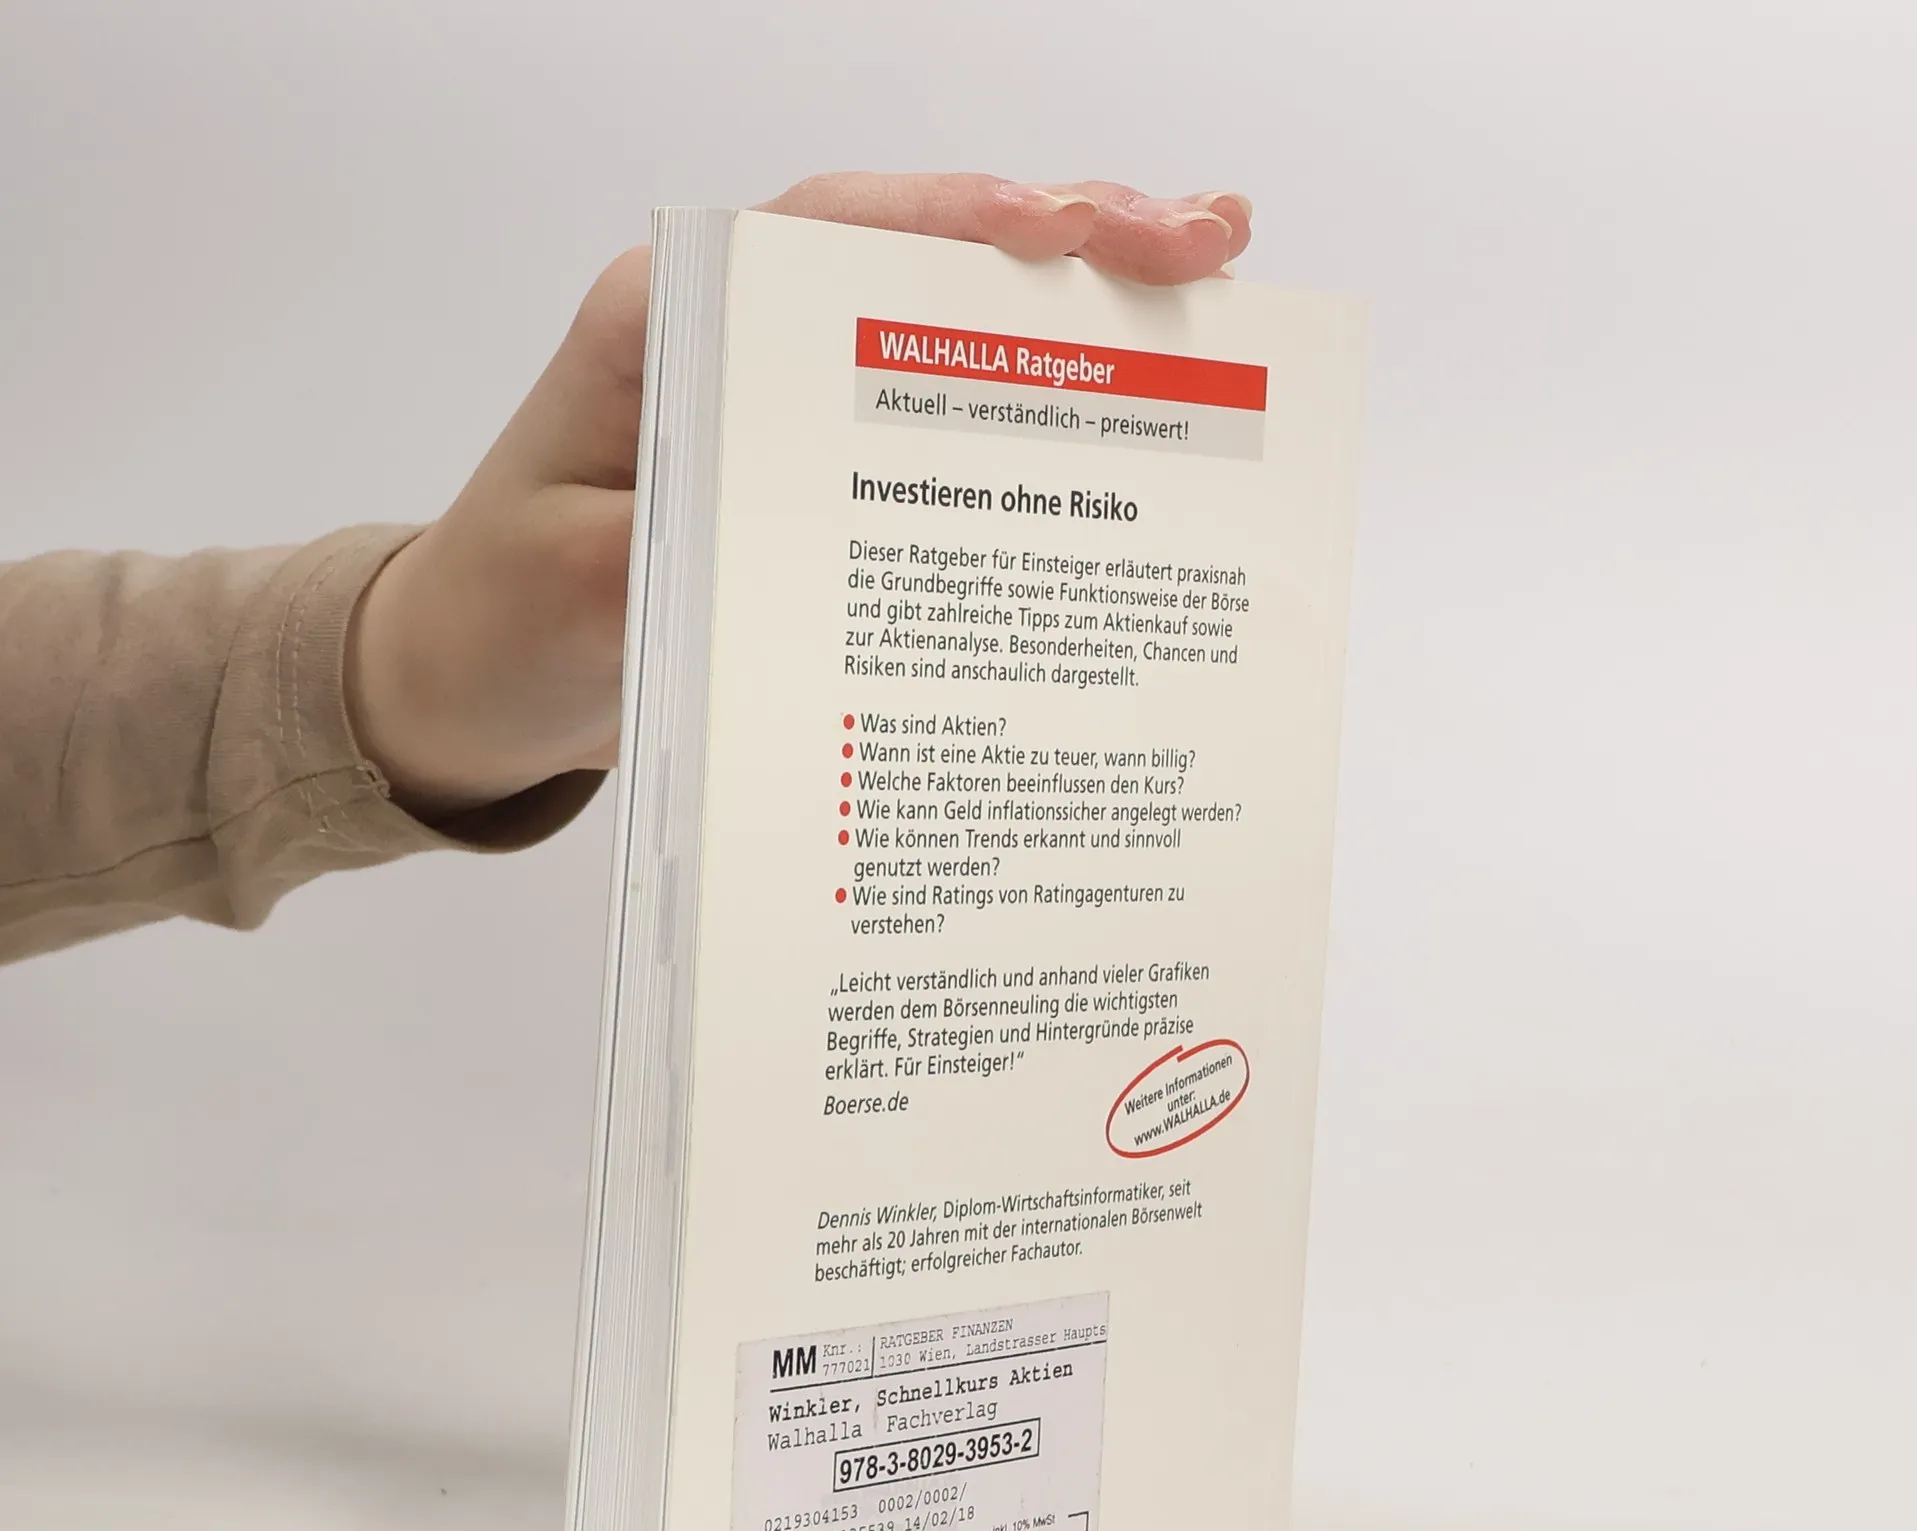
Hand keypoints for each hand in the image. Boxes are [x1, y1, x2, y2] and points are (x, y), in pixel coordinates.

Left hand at [345, 173, 1252, 817]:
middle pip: (918, 258)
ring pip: (947, 327)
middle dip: (1069, 237)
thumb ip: (675, 553)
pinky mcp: (815, 475)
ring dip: (1077, 309)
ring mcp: (784, 405)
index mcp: (665, 329)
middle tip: (1205, 239)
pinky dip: (1039, 406)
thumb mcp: (575, 598)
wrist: (470, 683)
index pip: (830, 234)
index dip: (960, 223)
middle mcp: (737, 342)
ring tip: (1208, 286)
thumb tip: (806, 536)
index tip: (1070, 226)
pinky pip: (941, 421)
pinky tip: (1130, 406)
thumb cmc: (503, 622)